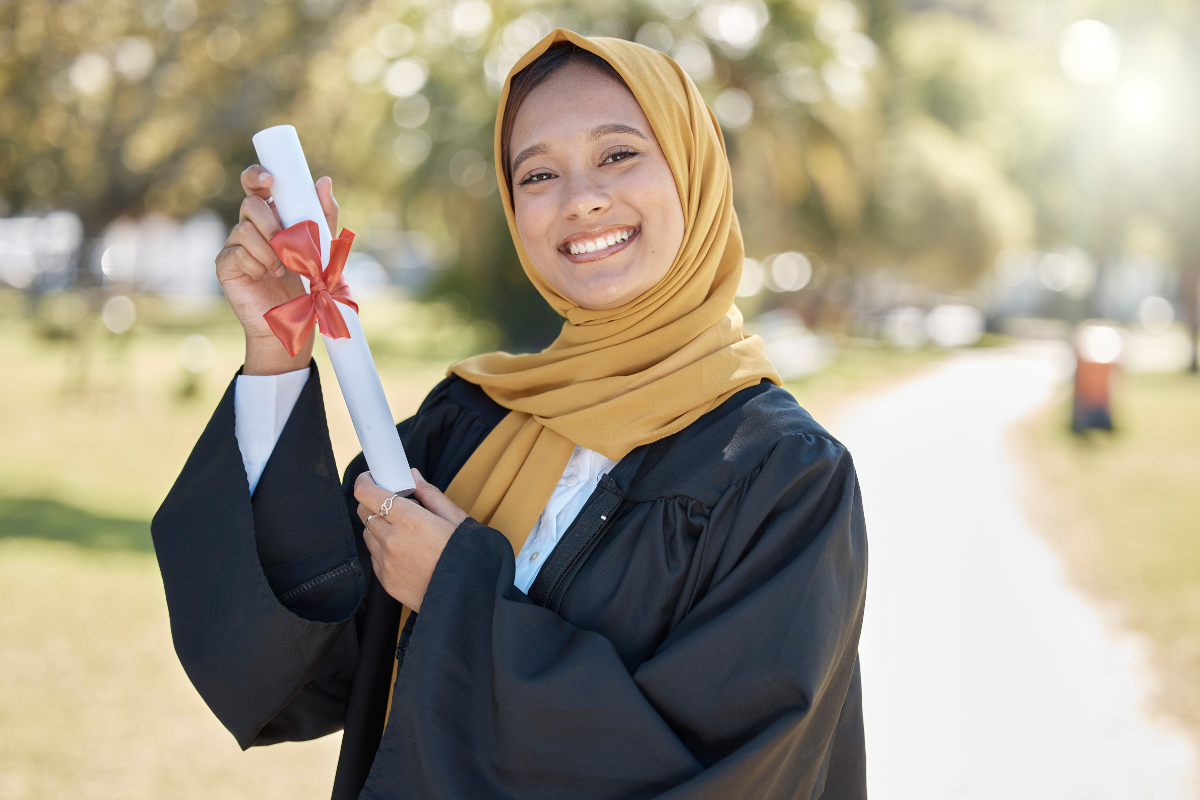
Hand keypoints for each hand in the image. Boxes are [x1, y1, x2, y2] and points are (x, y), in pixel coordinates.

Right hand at [215, 167, 339, 374]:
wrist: (296, 318)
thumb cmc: (309, 281)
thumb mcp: (322, 246)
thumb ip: (323, 215)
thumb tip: (323, 181)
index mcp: (270, 216)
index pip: (255, 185)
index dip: (256, 175)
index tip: (269, 179)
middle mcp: (249, 226)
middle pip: (250, 205)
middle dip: (271, 222)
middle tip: (287, 243)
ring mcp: (234, 245)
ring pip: (244, 229)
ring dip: (269, 250)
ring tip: (283, 269)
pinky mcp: (225, 266)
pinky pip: (237, 253)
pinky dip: (257, 264)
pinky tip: (265, 276)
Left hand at [355, 469, 468, 611]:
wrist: (468, 597)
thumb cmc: (467, 555)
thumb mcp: (455, 518)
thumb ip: (430, 494)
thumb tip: (413, 476)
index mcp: (409, 520)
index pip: (367, 493)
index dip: (364, 481)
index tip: (370, 477)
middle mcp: (391, 540)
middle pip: (363, 511)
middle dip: (372, 501)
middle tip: (390, 501)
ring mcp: (386, 562)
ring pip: (367, 534)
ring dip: (378, 526)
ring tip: (402, 530)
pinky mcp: (385, 580)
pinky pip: (374, 557)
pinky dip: (383, 549)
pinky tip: (405, 551)